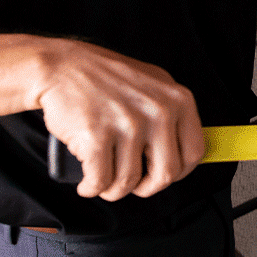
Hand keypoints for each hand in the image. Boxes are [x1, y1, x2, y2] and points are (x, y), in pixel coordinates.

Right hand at [30, 39, 205, 200]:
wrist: (62, 66)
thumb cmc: (105, 78)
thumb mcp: (154, 85)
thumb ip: (172, 115)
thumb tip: (185, 154)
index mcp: (178, 99)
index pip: (194, 153)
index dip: (178, 173)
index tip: (161, 175)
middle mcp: (158, 111)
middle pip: (165, 174)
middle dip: (146, 187)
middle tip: (133, 184)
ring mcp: (128, 124)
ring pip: (129, 182)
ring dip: (114, 189)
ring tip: (104, 179)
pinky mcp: (97, 137)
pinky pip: (100, 181)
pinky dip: (91, 188)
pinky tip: (88, 182)